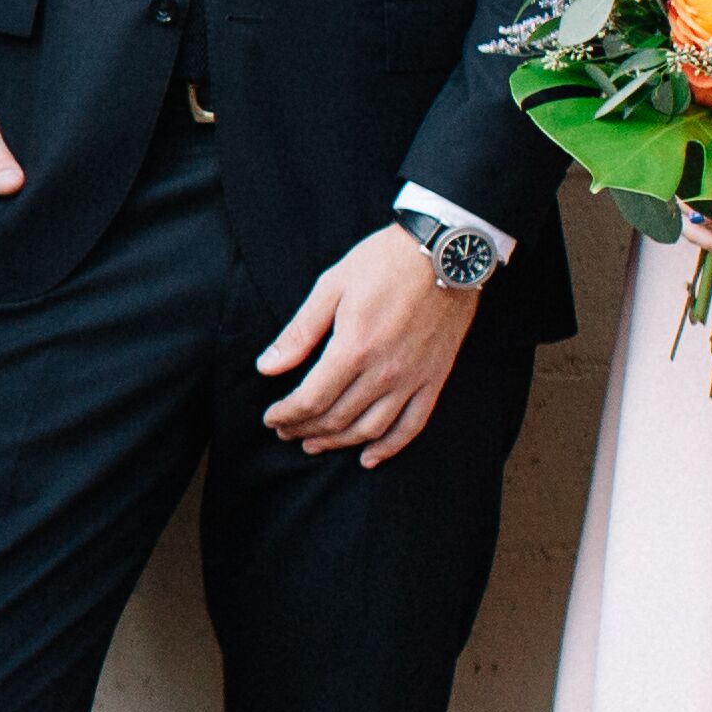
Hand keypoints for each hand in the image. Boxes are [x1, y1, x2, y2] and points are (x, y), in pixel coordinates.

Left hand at [254, 221, 480, 467]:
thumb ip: (299, 332)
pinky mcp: (435, 379)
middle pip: (337, 417)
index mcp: (354, 347)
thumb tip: (266, 368)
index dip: (286, 415)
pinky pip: (412, 425)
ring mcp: (414, 378)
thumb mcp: (331, 286)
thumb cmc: (383, 263)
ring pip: (371, 428)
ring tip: (315, 444)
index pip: (311, 399)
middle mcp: (384, 371)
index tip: (270, 419)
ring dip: (339, 443)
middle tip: (285, 432)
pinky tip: (369, 458)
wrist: (445, 253)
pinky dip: (389, 447)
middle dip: (304, 429)